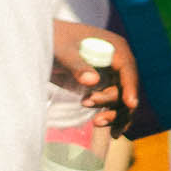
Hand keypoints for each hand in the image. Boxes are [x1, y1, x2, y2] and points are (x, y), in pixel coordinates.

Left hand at [53, 21, 136, 135]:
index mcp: (114, 47)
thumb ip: (75, 64)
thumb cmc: (51, 40)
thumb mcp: (61, 50)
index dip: (130, 87)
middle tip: (86, 103)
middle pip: (125, 87)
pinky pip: (114, 104)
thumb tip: (93, 81)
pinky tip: (109, 131)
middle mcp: (118, 62)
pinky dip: (112, 116)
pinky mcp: (104, 86)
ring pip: (122, 99)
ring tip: (96, 122)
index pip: (127, 69)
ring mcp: (113, 75)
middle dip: (112, 101)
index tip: (130, 104)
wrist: (40, 43)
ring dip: (113, 113)